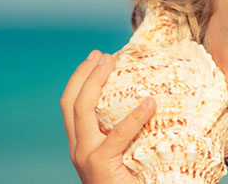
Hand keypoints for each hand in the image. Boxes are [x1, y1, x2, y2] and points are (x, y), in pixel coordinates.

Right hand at [60, 50, 155, 183]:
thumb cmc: (136, 181)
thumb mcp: (127, 154)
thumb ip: (131, 134)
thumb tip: (156, 102)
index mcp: (83, 145)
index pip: (72, 106)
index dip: (81, 79)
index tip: (96, 59)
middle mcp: (78, 148)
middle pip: (71, 102)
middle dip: (84, 74)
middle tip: (101, 54)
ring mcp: (86, 157)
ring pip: (82, 110)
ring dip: (94, 82)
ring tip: (110, 63)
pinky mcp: (101, 166)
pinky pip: (116, 136)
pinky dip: (133, 117)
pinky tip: (149, 103)